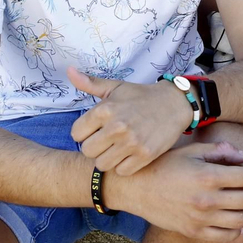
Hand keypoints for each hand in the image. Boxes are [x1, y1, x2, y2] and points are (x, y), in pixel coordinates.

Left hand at [68, 68, 193, 175]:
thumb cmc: (140, 96)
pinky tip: (129, 154)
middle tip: (106, 140)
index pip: (76, 134)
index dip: (84, 133)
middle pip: (87, 152)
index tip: (95, 130)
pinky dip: (124, 166)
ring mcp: (131, 142)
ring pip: (102, 165)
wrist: (174, 103)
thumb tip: (68, 71)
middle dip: (94, 147)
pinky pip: (121, 171)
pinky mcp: (145, 155)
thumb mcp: (115, 87)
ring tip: (116, 148)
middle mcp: (117, 127)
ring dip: (108, 158)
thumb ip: (90, 83)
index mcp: (105, 109)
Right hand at [104, 139, 242, 240]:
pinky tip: (234, 218)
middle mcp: (207, 200)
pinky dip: (237, 228)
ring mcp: (201, 219)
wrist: (137, 188)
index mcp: (207, 176)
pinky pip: (226, 236)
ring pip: (241, 219)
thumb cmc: (164, 165)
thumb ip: (220, 152)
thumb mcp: (191, 151)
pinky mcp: (194, 231)